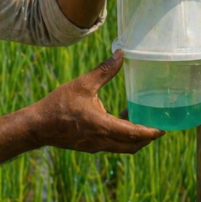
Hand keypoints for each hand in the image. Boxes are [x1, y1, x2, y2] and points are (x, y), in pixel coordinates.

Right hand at [33, 50, 163, 153]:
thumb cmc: (59, 105)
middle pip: (132, 146)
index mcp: (103, 127)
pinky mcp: (89, 146)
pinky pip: (111, 145)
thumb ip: (105, 71)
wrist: (38, 126)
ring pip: (122, 147)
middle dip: (146, 138)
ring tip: (137, 119)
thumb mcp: (83, 84)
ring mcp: (95, 146)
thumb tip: (120, 54)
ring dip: (133, 137)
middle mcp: (102, 141)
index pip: (134, 135)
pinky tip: (118, 119)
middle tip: (155, 126)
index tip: (162, 129)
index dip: (150, 132)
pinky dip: (120, 137)